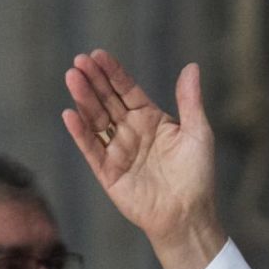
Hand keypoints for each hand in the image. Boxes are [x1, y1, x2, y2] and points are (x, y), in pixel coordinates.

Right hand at [62, 49, 226, 268]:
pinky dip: (81, 132)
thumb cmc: (197, 175)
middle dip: (93, 81)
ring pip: (96, 120)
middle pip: (107, 101)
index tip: (98, 55)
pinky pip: (91, 149)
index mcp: (151, 120)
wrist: (189, 214)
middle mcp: (131, 132)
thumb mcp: (197, 133)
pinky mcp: (108, 172)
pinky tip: (70, 114)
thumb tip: (192, 66)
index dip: (113, 73)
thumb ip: (190, 100)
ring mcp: (117, 151)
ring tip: (72, 78)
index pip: (127, 91)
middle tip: (79, 61)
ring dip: (83, 99)